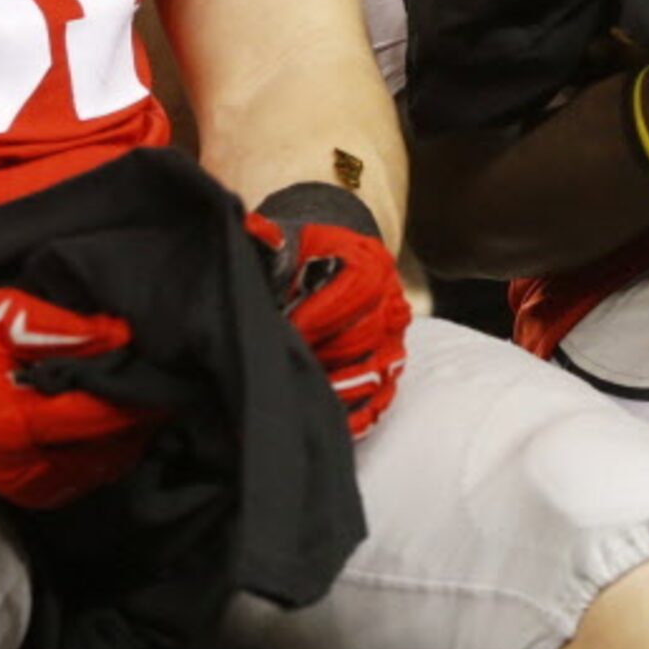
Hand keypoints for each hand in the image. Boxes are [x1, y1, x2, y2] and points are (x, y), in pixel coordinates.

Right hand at [0, 287, 159, 507]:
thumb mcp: (3, 315)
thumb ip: (63, 330)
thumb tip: (121, 337)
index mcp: (2, 423)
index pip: (87, 418)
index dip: (130, 399)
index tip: (164, 377)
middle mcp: (8, 466)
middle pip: (96, 454)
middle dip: (133, 422)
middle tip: (164, 387)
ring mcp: (11, 483)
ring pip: (90, 473)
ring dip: (121, 442)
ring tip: (144, 402)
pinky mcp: (14, 488)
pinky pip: (73, 480)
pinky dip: (99, 455)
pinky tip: (115, 425)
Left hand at [248, 184, 410, 436]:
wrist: (322, 275)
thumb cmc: (300, 262)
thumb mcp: (285, 244)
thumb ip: (270, 241)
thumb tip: (254, 231)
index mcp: (370, 261)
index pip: (358, 288)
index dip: (322, 312)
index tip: (288, 327)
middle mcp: (391, 297)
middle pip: (367, 333)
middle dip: (326, 352)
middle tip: (290, 362)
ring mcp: (394, 336)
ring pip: (377, 368)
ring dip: (341, 384)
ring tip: (306, 390)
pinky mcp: (390, 367)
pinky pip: (384, 394)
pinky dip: (360, 409)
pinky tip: (332, 417)